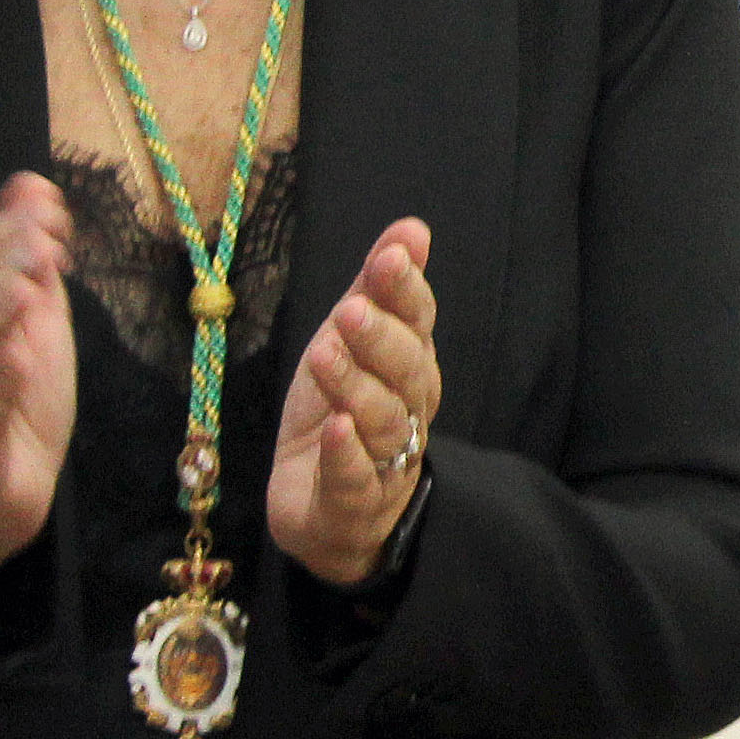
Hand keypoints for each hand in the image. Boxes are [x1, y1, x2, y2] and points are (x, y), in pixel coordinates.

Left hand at [267, 215, 438, 585]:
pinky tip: (335, 429)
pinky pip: (357, 480)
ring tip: (325, 356)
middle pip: (407, 373)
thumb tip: (412, 227)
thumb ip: (377, 289)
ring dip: (355, 388)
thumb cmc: (338, 417)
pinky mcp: (355, 505)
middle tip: (351, 310)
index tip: (392, 255)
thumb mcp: (345, 346)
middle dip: (381, 339)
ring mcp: (388, 463)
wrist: (321, 511)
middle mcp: (409, 413)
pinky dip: (347, 455)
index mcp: (410, 369)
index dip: (406, 291)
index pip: (418, 325)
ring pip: (383, 423)